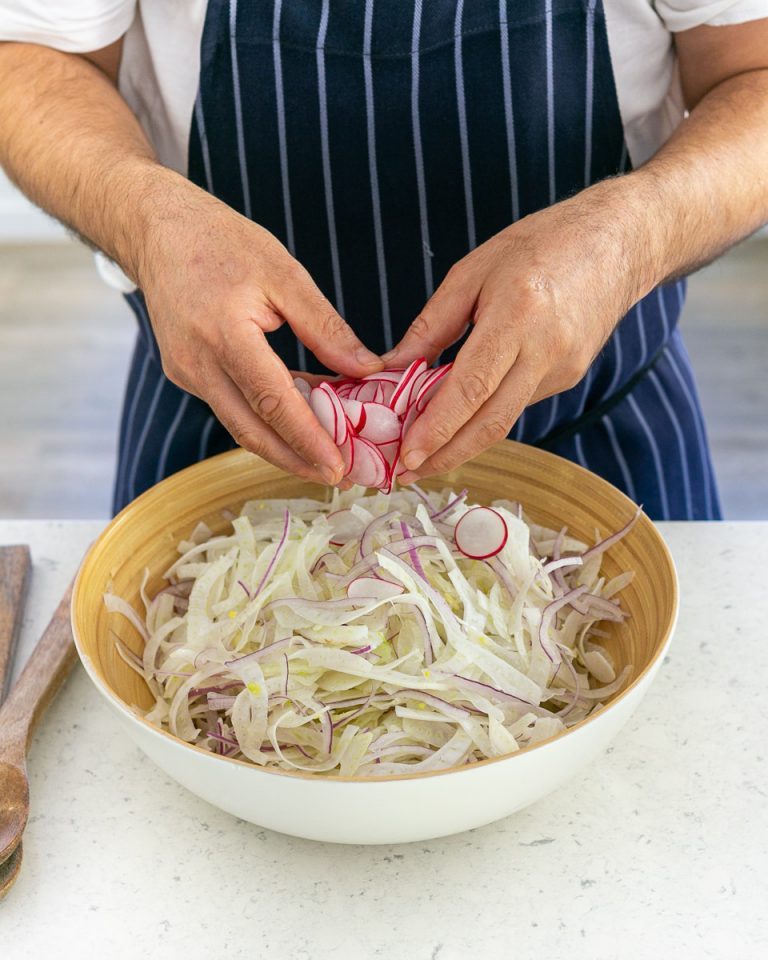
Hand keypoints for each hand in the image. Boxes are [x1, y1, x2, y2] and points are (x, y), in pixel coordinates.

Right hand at [134, 179, 382, 484]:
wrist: (157, 230)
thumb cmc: (223, 242)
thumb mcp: (285, 273)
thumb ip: (325, 327)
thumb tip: (366, 370)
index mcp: (223, 333)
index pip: (272, 401)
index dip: (307, 439)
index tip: (340, 466)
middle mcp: (197, 362)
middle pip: (251, 430)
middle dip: (297, 461)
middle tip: (339, 477)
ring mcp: (186, 372)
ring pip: (240, 425)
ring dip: (282, 448)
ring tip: (324, 461)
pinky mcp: (185, 373)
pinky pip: (230, 406)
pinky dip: (265, 421)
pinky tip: (298, 425)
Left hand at [384, 182, 652, 481]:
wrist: (616, 242)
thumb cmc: (538, 246)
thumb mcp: (471, 272)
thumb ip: (431, 325)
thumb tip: (391, 368)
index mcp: (517, 316)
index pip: (472, 389)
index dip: (437, 429)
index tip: (406, 456)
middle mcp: (545, 351)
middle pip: (490, 423)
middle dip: (445, 456)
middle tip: (405, 474)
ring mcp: (563, 370)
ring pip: (503, 420)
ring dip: (461, 442)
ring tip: (421, 452)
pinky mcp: (569, 377)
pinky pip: (517, 403)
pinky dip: (484, 414)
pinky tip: (459, 415)